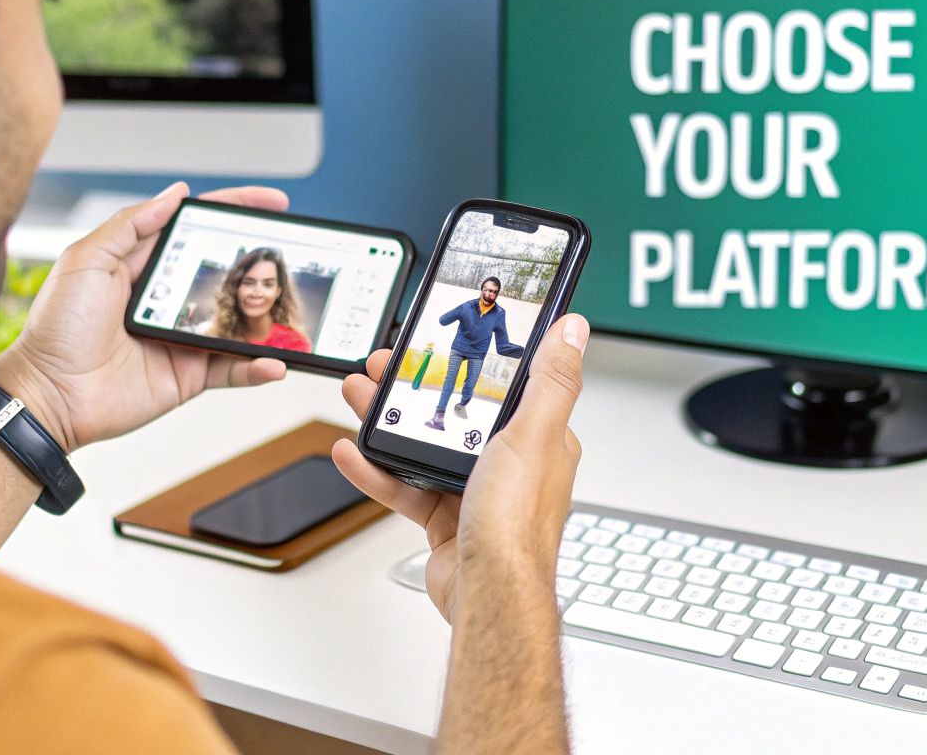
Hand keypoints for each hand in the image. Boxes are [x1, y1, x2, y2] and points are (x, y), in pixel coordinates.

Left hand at [0, 182, 288, 451]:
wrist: (49, 395)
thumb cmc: (56, 329)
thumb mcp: (86, 260)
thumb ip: (131, 225)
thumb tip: (174, 195)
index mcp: (143, 266)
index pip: (197, 229)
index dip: (234, 211)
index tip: (271, 202)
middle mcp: (167, 300)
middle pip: (226, 272)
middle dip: (261, 260)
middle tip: (292, 251)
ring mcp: (182, 339)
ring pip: (237, 321)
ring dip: (265, 315)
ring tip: (288, 307)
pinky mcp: (189, 376)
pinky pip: (233, 369)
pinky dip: (257, 367)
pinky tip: (274, 361)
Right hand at [332, 315, 587, 621]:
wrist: (490, 595)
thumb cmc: (518, 525)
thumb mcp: (535, 434)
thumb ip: (552, 381)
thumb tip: (572, 331)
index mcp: (539, 439)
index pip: (502, 387)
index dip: (468, 362)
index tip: (437, 345)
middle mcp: (509, 465)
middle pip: (455, 414)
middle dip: (414, 390)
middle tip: (381, 370)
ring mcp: (476, 493)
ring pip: (425, 448)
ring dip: (388, 423)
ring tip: (359, 398)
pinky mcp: (446, 521)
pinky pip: (405, 488)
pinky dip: (377, 471)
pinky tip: (354, 454)